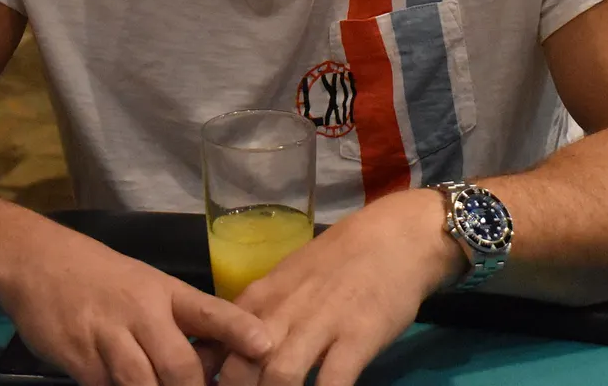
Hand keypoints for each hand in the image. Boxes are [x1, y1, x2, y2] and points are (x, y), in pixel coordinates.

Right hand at [0, 224, 271, 385]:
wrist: (38, 262)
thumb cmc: (103, 278)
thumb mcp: (147, 286)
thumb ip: (178, 319)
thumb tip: (215, 358)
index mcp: (165, 291)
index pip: (210, 309)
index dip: (238, 330)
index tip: (265, 346)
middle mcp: (141, 313)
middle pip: (178, 363)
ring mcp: (108, 338)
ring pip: (142, 383)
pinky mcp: (78, 360)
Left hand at [218, 189, 462, 385]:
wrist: (396, 236)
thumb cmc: (342, 258)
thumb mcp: (290, 277)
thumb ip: (262, 312)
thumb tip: (230, 348)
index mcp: (262, 297)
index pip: (217, 345)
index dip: (210, 378)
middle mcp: (284, 312)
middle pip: (239, 369)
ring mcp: (321, 324)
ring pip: (279, 377)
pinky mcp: (358, 337)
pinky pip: (333, 383)